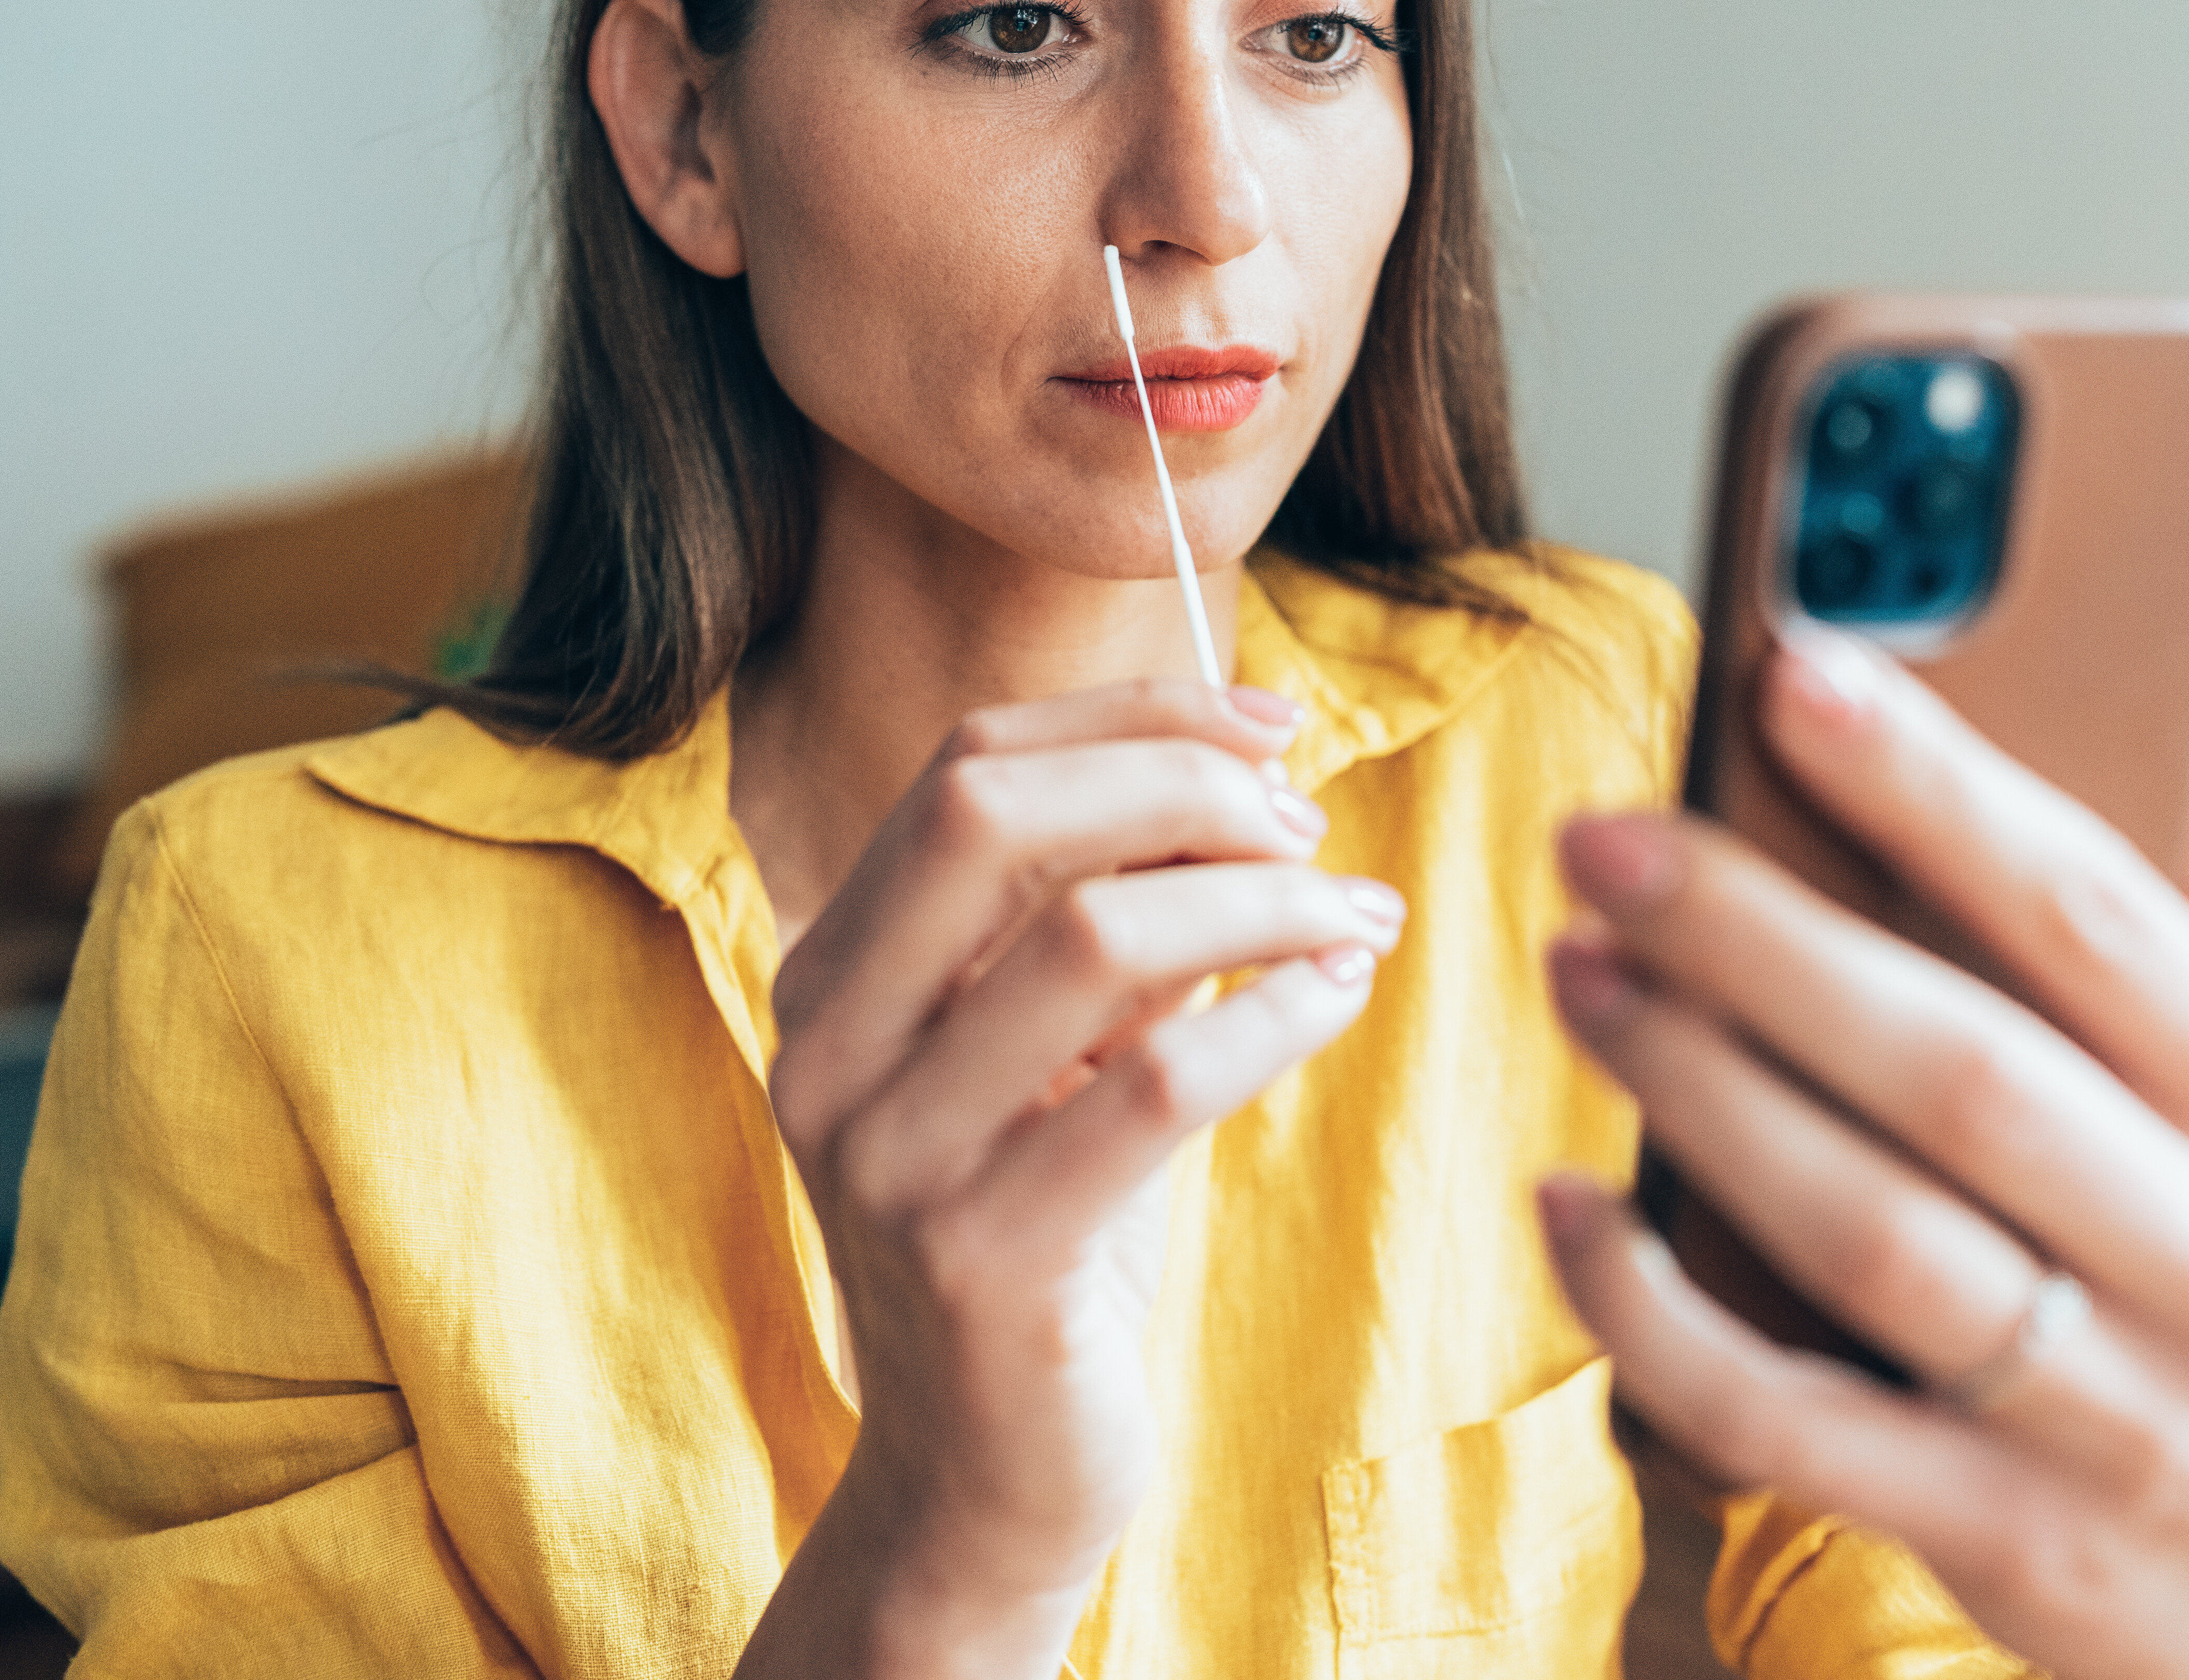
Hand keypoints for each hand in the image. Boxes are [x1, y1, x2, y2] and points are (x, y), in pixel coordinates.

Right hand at [749, 680, 1399, 1677]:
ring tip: (1355, 915)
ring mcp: (894, 1159)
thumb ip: (1111, 921)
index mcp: (833, 975)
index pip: (968, 765)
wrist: (982, 1473)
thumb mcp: (1052, 1055)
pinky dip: (1273, 1014)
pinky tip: (1338, 994)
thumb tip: (1255, 777)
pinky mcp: (986, 1261)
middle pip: (996, 816)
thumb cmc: (1044, 1232)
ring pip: (1089, 937)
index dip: (1133, 715)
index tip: (1273, 723)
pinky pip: (1156, 1084)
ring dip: (1259, 901)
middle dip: (1181, 784)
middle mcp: (833, 1050)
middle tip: (1308, 824)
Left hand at [1538, 634, 2188, 1679]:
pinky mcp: (2009, 1543)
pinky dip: (1658, 1312)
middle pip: (1960, 1072)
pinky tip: (1566, 1208)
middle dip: (1759, 940)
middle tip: (1604, 841)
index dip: (1938, 785)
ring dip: (1697, 1092)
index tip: (1793, 668)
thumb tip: (2186, 667)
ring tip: (1576, 974)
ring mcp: (2125, 1421)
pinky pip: (1790, 1417)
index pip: (2096, 913)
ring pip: (1870, 1234)